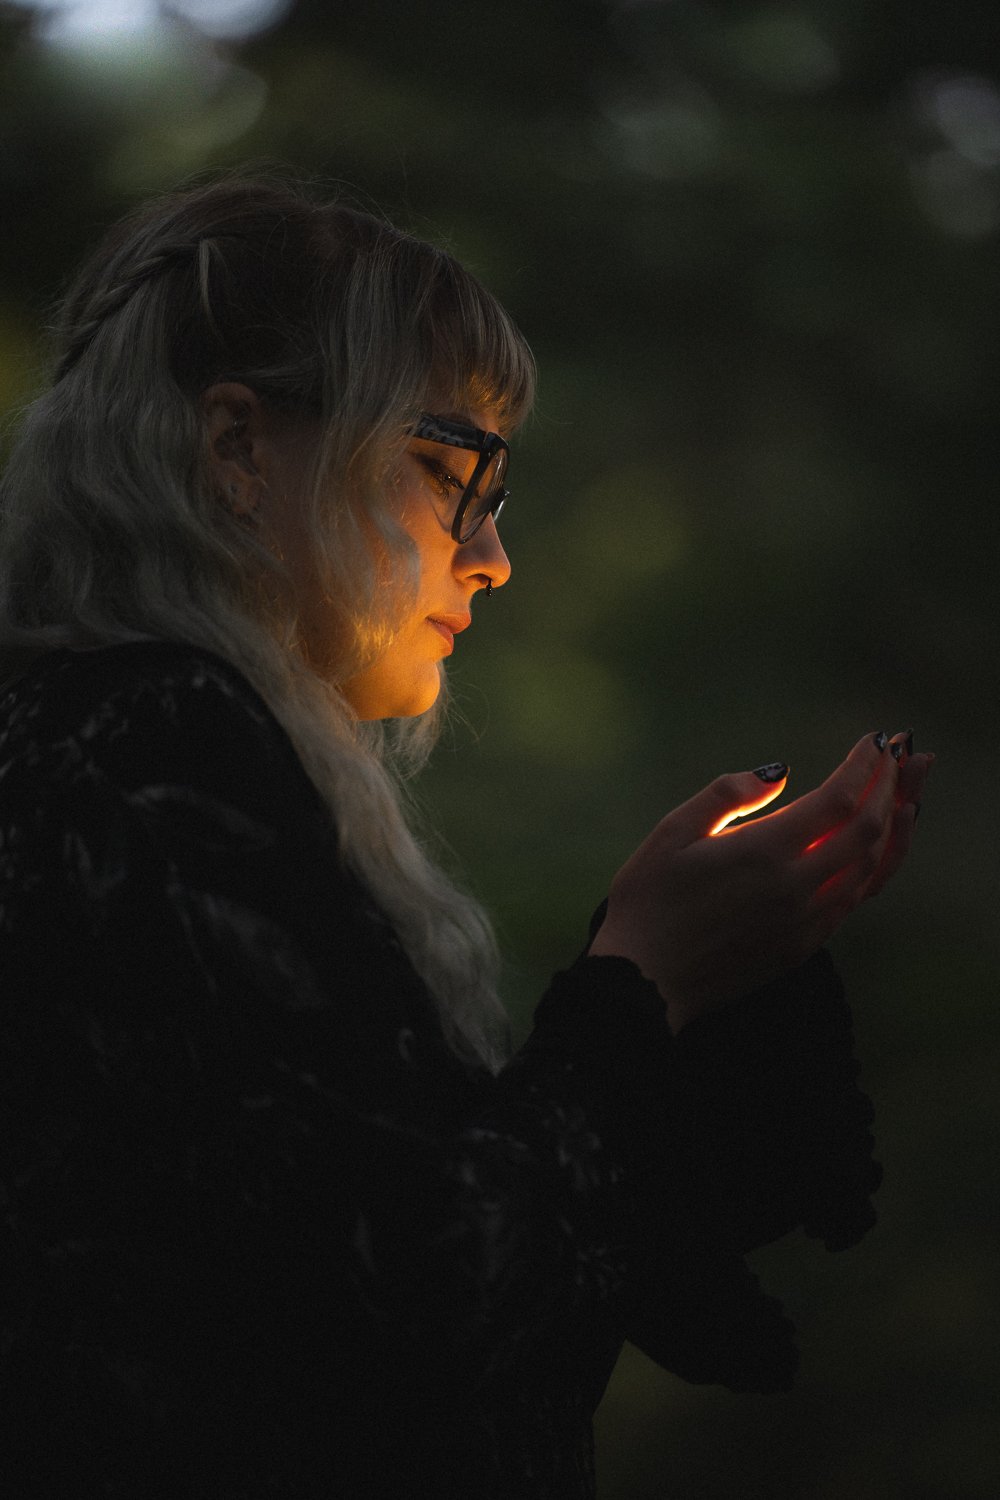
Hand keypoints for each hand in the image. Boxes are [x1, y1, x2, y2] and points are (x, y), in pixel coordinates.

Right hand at [589, 732, 927, 1030]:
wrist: (644, 983)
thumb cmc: (647, 902)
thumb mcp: (672, 833)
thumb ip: (726, 795)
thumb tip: (779, 772)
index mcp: (764, 853)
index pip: (839, 799)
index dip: (864, 765)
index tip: (875, 739)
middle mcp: (797, 887)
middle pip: (868, 829)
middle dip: (890, 785)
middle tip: (902, 753)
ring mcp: (806, 921)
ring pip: (872, 865)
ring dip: (895, 824)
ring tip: (909, 791)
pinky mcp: (804, 945)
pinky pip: (857, 897)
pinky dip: (879, 863)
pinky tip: (880, 845)